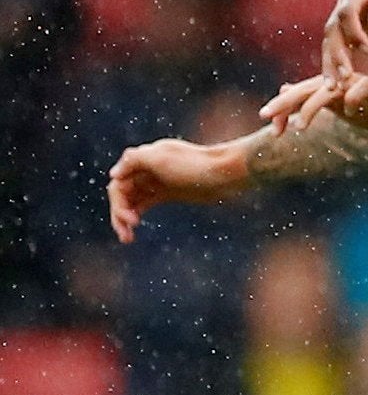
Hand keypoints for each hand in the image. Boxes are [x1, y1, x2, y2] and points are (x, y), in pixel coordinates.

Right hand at [107, 140, 244, 243]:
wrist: (228, 174)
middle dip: (120, 212)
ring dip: (125, 217)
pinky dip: (136, 214)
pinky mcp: (169, 191)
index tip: (129, 219)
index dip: (118, 201)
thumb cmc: (197, 165)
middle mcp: (149, 167)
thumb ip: (135, 160)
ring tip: (127, 238)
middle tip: (126, 233)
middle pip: (123, 191)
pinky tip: (133, 229)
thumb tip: (113, 174)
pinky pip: (145, 202)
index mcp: (146, 156)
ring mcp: (159, 180)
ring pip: (132, 199)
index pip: (119, 181)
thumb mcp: (163, 158)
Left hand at [259, 73, 367, 139]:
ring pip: (328, 91)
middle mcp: (340, 81)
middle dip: (284, 103)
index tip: (271, 130)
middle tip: (264, 116)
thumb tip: (285, 89)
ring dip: (311, 108)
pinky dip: (351, 103)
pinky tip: (350, 114)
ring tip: (299, 128)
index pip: (300, 94)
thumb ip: (313, 99)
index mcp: (330, 86)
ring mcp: (357, 83)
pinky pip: (358, 93)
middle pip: (307, 89)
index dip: (283, 109)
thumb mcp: (338, 107)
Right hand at [321, 0, 367, 85]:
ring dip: (330, 65)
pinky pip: (334, 52)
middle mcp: (344, 6)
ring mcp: (343, 22)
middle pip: (333, 30)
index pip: (347, 12)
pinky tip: (334, 86)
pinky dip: (333, 68)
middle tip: (345, 76)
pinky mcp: (345, 36)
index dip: (354, 32)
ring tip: (332, 87)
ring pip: (330, 44)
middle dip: (337, 54)